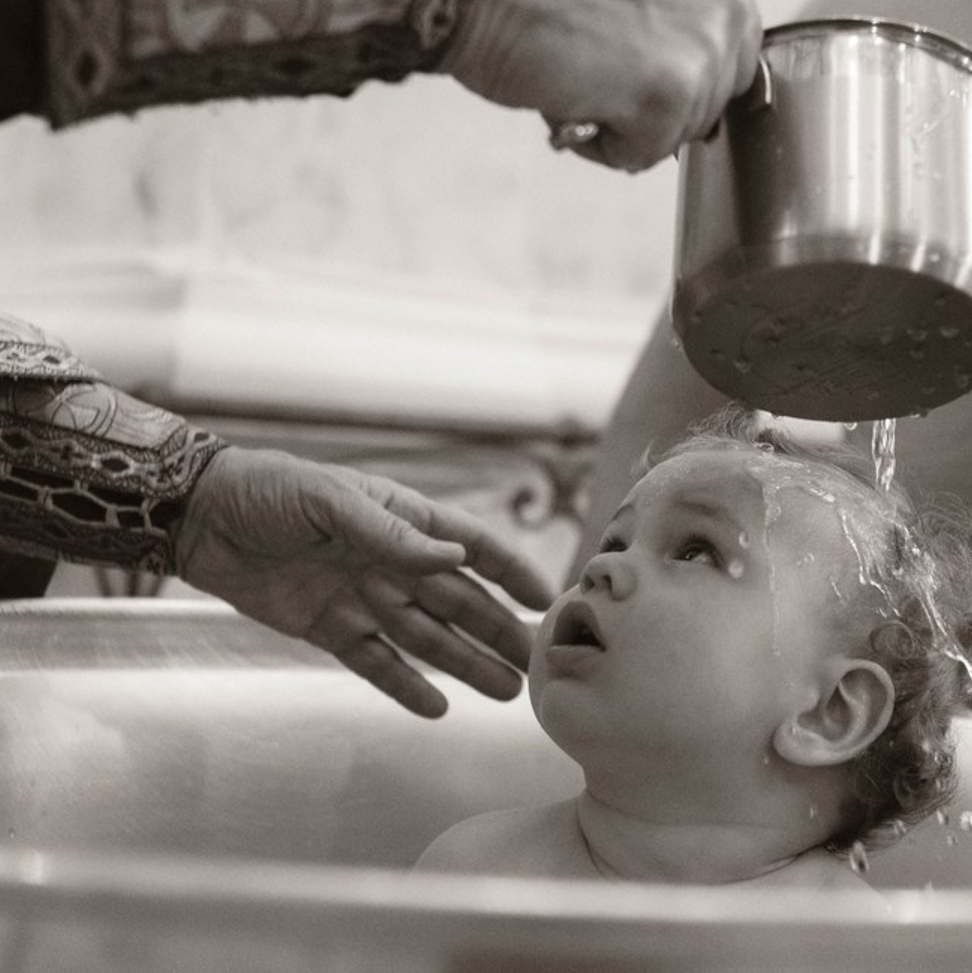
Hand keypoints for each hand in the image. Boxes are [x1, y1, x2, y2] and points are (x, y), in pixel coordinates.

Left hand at [174, 447, 554, 717]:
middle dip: (499, 630)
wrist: (200, 519)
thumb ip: (392, 534)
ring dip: (466, 663)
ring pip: (427, 638)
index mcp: (403, 519)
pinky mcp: (329, 629)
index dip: (510, 572)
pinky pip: (376, 662)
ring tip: (505, 691)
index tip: (546, 599)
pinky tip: (437, 706)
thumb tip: (456, 556)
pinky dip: (405, 685)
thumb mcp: (332, 501)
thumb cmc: (269, 490)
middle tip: (536, 662)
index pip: (472, 547)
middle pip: (458, 602)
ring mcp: (363, 598)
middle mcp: (392, 561)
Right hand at [444, 0, 761, 170]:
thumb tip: (678, 69)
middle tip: (588, 70)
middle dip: (653, 103)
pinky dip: (599, 144)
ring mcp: (704, 45)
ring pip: (678, 131)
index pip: (725, 52)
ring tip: (571, 73)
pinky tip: (565, 96)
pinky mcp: (671, 92)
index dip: (667, 70)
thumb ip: (669, 8)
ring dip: (623, 122)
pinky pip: (644, 154)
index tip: (618, 57)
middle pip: (711, 99)